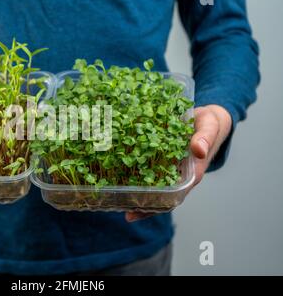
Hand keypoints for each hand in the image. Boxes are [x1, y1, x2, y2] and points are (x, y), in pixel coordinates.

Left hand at [125, 104, 231, 221]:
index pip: (178, 192)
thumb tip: (198, 150)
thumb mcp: (210, 125)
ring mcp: (172, 169)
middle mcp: (181, 174)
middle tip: (129, 215)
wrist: (206, 118)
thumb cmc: (209, 123)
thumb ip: (205, 137)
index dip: (162, 203)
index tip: (146, 210)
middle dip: (148, 207)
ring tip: (122, 206)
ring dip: (141, 198)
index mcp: (193, 170)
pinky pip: (151, 172)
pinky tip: (121, 180)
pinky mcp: (164, 161)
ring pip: (156, 187)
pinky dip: (138, 178)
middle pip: (165, 196)